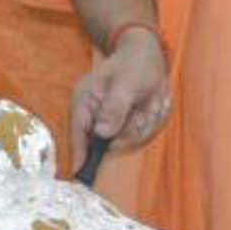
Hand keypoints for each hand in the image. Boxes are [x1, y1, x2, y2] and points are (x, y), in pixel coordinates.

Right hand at [69, 27, 170, 159]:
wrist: (146, 53)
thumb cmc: (134, 63)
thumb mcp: (126, 83)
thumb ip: (114, 108)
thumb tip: (101, 133)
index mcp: (85, 101)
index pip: (78, 134)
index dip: (80, 156)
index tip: (81, 176)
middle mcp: (94, 114)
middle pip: (108, 143)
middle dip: (132, 132)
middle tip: (145, 112)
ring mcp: (110, 120)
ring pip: (128, 140)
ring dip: (144, 125)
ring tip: (150, 104)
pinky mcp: (125, 123)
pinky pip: (139, 135)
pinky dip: (150, 123)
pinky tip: (152, 107)